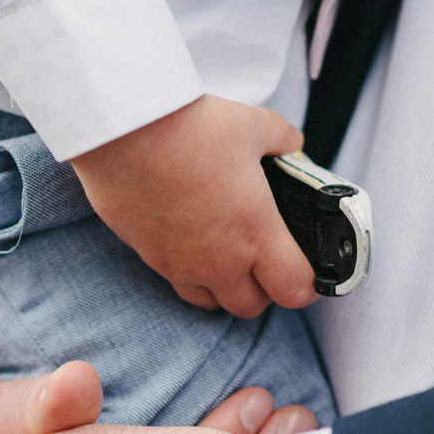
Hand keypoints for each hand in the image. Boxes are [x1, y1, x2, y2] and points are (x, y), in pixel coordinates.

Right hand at [69, 94, 318, 317]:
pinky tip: (191, 243)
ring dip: (226, 289)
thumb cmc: (191, 127)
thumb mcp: (254, 126)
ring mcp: (180, 263)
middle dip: (266, 291)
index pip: (294, 289)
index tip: (309, 270)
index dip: (309, 285)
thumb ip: (282, 140)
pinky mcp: (149, 256)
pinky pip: (177, 282)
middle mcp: (220, 259)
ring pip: (212, 302)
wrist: (124, 129)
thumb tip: (291, 144)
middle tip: (268, 262)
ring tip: (228, 257)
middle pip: (252, 307)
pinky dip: (191, 274)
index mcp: (256, 231)